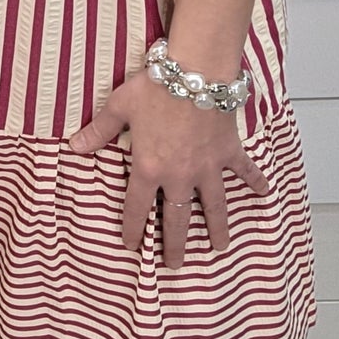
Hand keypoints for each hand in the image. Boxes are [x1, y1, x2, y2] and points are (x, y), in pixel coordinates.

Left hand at [67, 69, 268, 266]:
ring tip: (219, 247)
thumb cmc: (155, 87)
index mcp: (149, 168)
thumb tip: (74, 146)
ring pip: (213, 206)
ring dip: (216, 228)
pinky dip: (255, 181)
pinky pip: (244, 171)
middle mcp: (179, 176)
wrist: (195, 72)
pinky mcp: (228, 152)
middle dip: (175, 245)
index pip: (137, 208)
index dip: (133, 229)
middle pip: (177, 219)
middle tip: (175, 266)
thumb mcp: (119, 106)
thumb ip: (99, 130)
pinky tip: (264, 193)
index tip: (132, 246)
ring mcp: (207, 167)